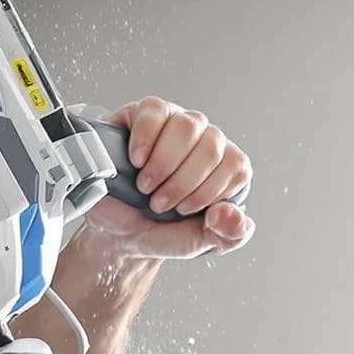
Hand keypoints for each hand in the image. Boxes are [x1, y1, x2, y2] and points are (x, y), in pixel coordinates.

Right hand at [78, 98, 253, 263]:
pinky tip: (136, 159)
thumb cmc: (160, 230)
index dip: (207, 191)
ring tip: (145, 185)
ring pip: (187, 126)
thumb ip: (230, 235)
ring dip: (164, 163)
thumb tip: (228, 213)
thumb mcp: (201, 242)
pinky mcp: (146, 114)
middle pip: (211, 145)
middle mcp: (205, 141)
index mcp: (226, 167)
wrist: (117, 231)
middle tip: (159, 203)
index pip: (235, 165)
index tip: (183, 210)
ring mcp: (177, 123)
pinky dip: (145, 139)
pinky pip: (155, 111)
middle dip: (182, 182)